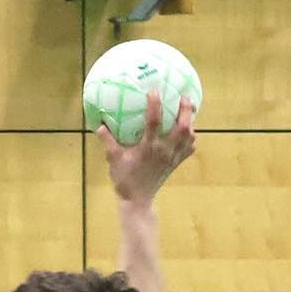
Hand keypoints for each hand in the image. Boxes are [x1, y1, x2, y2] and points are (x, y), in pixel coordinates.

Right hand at [98, 91, 197, 206]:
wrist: (138, 200)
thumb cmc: (124, 179)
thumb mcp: (113, 159)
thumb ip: (107, 141)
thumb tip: (99, 124)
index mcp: (148, 147)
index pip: (154, 122)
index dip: (154, 105)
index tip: (154, 91)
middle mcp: (164, 150)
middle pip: (181, 127)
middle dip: (185, 110)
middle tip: (184, 97)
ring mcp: (172, 157)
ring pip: (189, 136)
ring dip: (190, 122)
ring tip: (188, 110)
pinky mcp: (176, 163)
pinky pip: (189, 148)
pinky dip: (191, 138)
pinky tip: (188, 132)